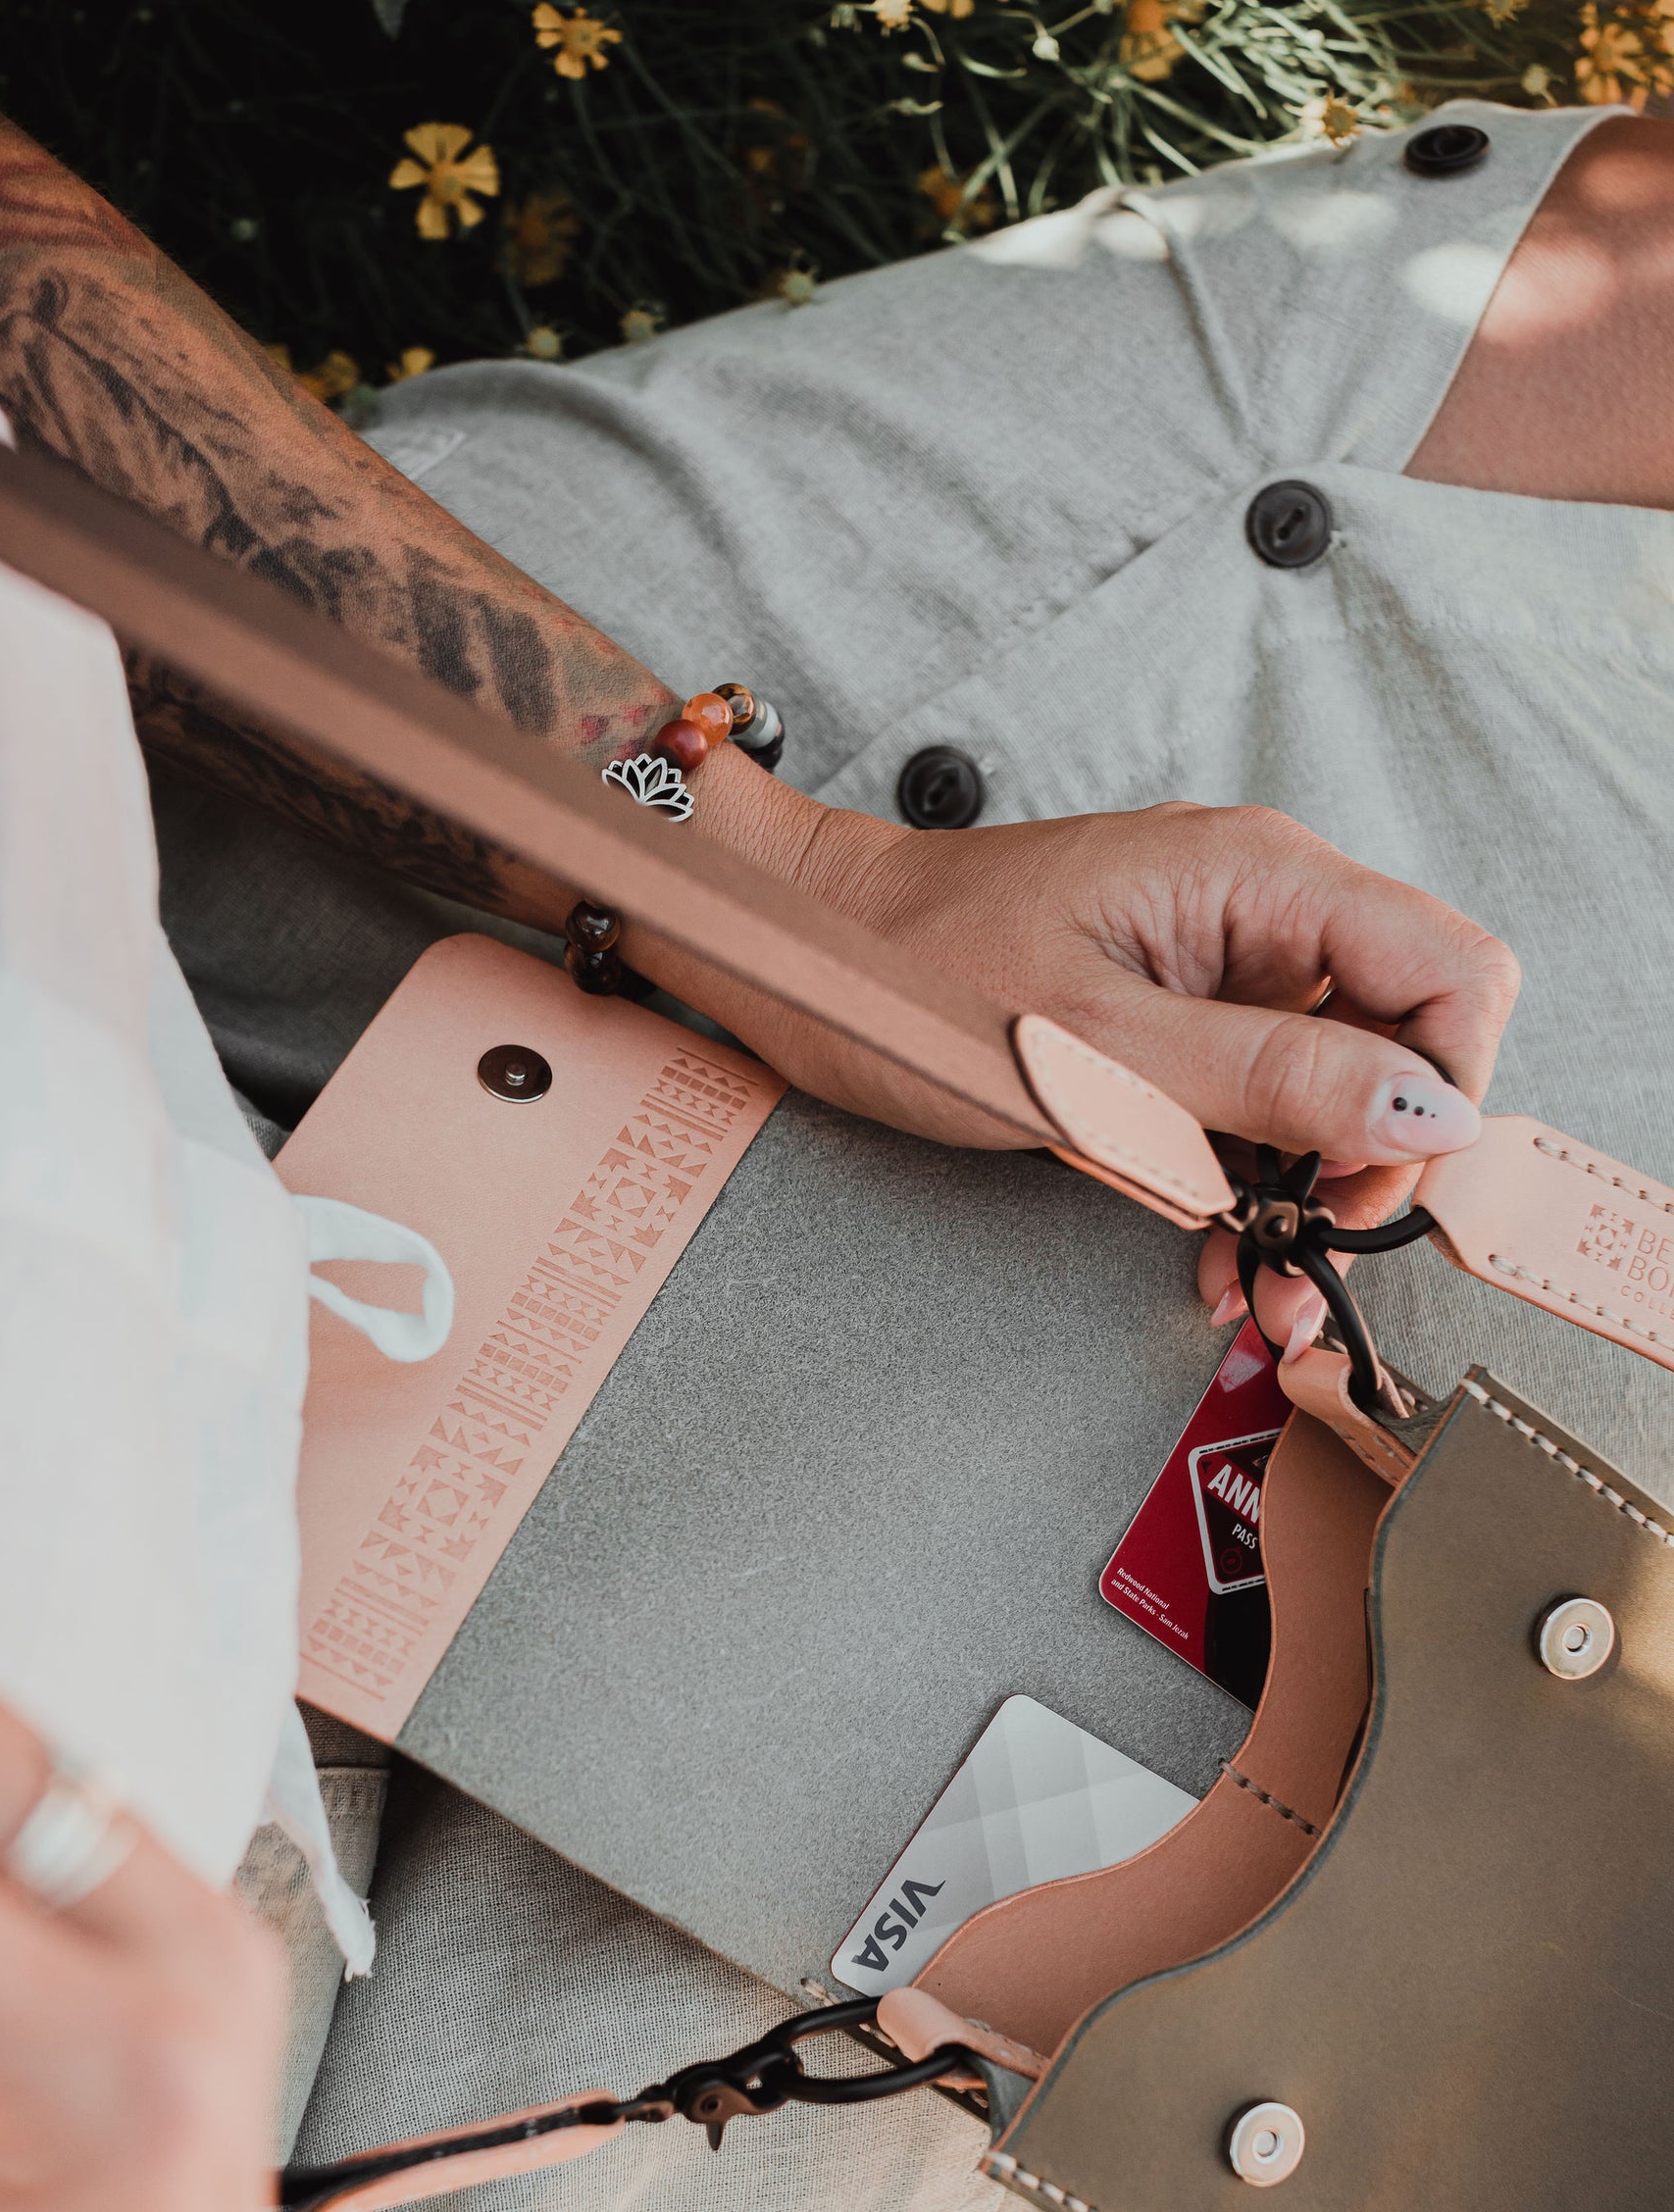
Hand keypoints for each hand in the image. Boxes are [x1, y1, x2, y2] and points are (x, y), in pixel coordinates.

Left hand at [653, 762, 1518, 1347]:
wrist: (802, 957)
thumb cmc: (908, 976)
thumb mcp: (1094, 1050)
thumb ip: (1269, 1079)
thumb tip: (1427, 1111)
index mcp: (1260, 879)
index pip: (1454, 972)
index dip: (1444, 1092)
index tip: (1367, 1189)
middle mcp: (1261, 913)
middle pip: (1410, 1038)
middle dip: (1378, 1166)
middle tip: (1310, 1258)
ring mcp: (1222, 969)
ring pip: (1339, 1093)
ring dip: (1313, 1200)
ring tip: (1258, 1290)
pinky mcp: (1180, 1023)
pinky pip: (1260, 1111)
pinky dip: (1252, 1190)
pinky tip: (1219, 1257)